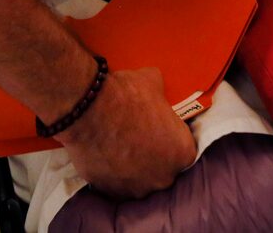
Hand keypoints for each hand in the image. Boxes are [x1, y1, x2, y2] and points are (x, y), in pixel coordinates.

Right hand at [57, 67, 196, 198]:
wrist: (90, 110)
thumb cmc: (126, 96)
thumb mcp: (152, 81)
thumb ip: (160, 92)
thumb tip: (156, 91)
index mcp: (182, 152)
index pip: (181, 148)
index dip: (168, 137)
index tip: (156, 129)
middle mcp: (164, 177)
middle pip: (162, 168)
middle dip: (152, 156)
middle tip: (136, 137)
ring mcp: (138, 188)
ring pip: (139, 180)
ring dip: (131, 167)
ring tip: (117, 146)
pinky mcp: (112, 192)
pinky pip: (115, 185)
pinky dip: (111, 173)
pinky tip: (103, 155)